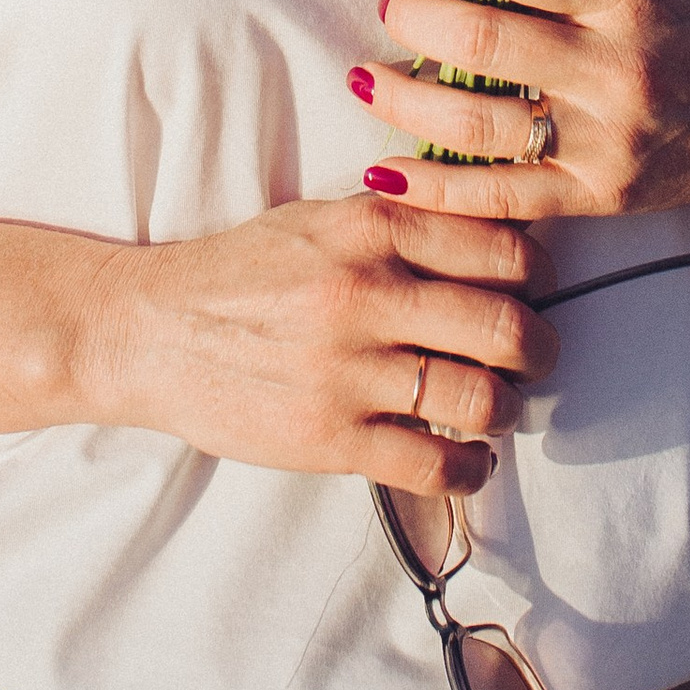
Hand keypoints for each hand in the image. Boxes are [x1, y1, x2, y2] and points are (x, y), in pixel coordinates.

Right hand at [76, 195, 557, 494]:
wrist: (149, 331)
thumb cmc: (240, 274)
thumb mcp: (319, 220)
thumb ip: (399, 226)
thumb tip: (491, 241)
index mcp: (370, 228)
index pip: (503, 249)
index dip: (536, 276)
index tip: (532, 292)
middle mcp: (365, 294)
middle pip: (508, 328)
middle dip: (540, 350)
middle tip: (535, 359)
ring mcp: (347, 371)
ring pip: (481, 399)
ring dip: (506, 411)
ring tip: (494, 410)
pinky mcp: (328, 438)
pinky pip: (435, 463)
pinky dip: (469, 468)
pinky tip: (465, 459)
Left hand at [353, 0, 689, 228]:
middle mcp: (615, 69)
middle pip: (482, 42)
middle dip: (412, 19)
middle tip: (389, 7)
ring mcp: (606, 140)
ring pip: (477, 126)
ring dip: (404, 100)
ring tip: (368, 76)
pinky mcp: (600, 197)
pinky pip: (500, 198)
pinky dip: (431, 189)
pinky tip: (382, 170)